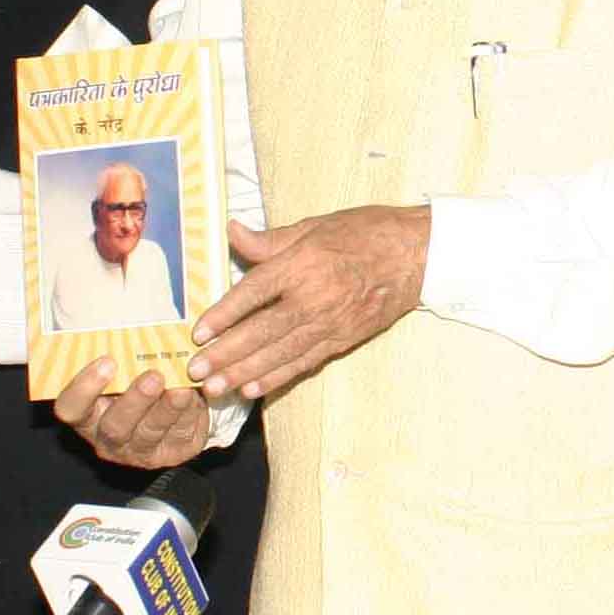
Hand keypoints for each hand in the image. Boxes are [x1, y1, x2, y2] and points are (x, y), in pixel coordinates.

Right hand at [54, 360, 212, 469]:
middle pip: (114, 426)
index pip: (71, 408)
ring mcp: (138, 450)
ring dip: (167, 408)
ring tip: (181, 388)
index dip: (84, 389)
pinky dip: (189, 413)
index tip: (106, 361)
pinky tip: (197, 395)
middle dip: (135, 401)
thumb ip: (120, 354)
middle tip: (154, 377)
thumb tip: (128, 314)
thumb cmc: (139, 379)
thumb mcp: (125, 369)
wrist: (174, 406)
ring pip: (150, 432)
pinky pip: (179, 434)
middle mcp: (107, 436)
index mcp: (87, 413)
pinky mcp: (170, 452)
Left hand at [185, 206, 430, 400]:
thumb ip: (271, 239)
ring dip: (244, 373)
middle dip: (225, 355)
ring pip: (280, 354)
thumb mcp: (315, 226)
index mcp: (303, 263)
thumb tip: (232, 232)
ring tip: (215, 388)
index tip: (198, 333)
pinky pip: (304, 362)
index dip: (223, 315)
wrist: (417, 255)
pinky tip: (253, 388)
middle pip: (261, 331)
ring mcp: (330, 323)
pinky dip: (278, 377)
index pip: (254, 293)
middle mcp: (314, 297)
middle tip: (195, 372)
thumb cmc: (366, 232)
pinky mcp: (343, 339)